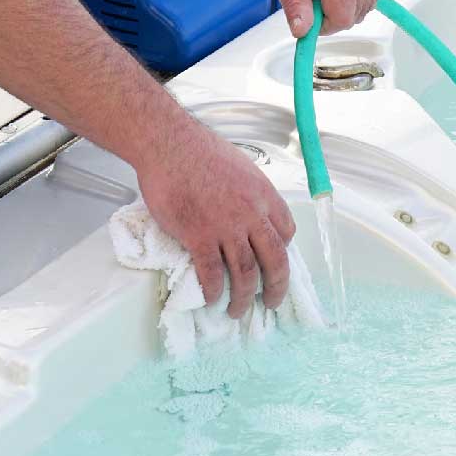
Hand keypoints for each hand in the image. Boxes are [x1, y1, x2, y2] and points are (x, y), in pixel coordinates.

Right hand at [136, 121, 297, 317]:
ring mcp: (227, 227)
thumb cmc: (198, 150)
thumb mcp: (240, 167)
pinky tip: (213, 299)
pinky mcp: (199, 236)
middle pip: (275, 260)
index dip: (283, 251)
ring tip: (237, 311)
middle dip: (276, 287)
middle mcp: (252, 214)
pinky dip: (214, 291)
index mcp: (265, 195)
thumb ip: (248, 192)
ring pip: (245, 272)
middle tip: (271, 302)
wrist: (168, 145)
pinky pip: (212, 272)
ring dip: (243, 297)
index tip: (275, 262)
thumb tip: (246, 207)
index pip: (287, 231)